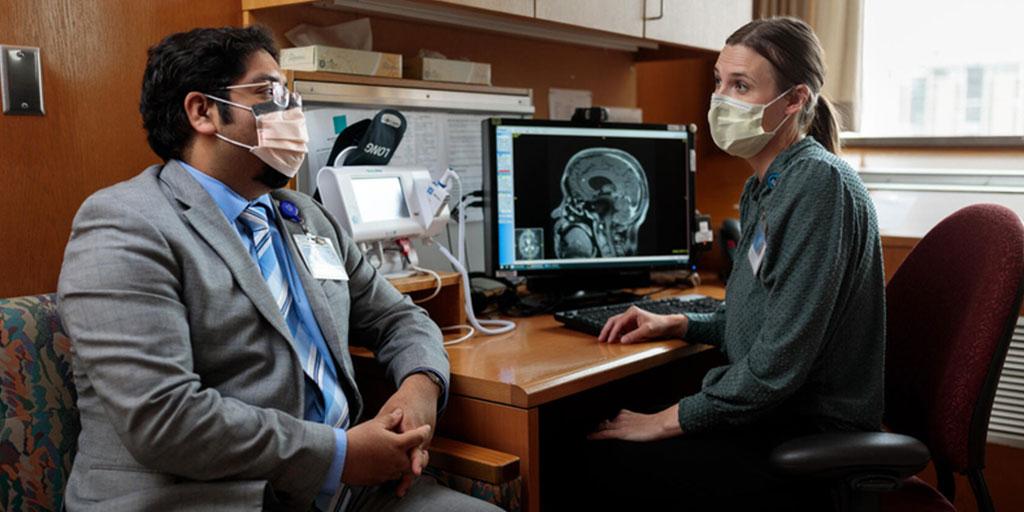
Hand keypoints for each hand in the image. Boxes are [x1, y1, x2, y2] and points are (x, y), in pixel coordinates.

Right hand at [342, 409, 430, 485]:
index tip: (425, 429)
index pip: (418, 437)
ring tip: (402, 456)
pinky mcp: (380, 479)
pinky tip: (386, 463)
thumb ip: (391, 418)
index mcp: (398, 444)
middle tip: (419, 449)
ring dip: (406, 463)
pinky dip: (393, 469)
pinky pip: (392, 475)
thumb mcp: (375, 424)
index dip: (423, 431)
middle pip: (415, 458)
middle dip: (419, 453)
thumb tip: (399, 413)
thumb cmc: (357, 439)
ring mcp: (389, 471)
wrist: (340, 458)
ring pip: (404, 469)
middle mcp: (397, 460)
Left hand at [376, 373, 440, 495]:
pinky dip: (410, 466)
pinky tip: (401, 479)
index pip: (416, 445)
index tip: (414, 470)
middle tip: (401, 487)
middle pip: (418, 458)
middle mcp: (421, 435)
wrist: (422, 393)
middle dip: (411, 473)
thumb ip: (384, 422)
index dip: (416, 459)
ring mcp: (423, 440)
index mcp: (413, 425)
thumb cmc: (405, 400)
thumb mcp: (392, 408)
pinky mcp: (422, 443)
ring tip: (400, 489)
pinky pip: (417, 457)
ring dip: (409, 474)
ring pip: (418, 460)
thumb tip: (370, 431)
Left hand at [587, 405, 683, 441]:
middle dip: (597, 425)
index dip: (604, 420)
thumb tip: (637, 427)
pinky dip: (596, 435)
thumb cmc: (656, 423)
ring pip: (603, 427)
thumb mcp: (644, 420)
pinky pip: (605, 434)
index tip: (600, 422)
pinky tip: (590, 437)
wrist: (659, 424)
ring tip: (588, 433)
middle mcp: (620, 417)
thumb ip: (637, 421)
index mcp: (626, 413)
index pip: (612, 416)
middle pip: (605, 421)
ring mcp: (620, 424)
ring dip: (595, 430)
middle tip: (590, 428)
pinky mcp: (621, 432)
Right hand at [598, 306, 687, 342]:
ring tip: (603, 339)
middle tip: (601, 339)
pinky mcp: (630, 326)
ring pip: (615, 325)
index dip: (613, 332)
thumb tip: (623, 340)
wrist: (667, 326)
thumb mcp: (647, 330)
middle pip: (613, 321)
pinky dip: (614, 334)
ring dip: (609, 332)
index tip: (610, 340)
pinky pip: (619, 329)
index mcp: (632, 312)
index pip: (619, 322)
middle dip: (606, 330)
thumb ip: (634, 335)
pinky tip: (611, 340)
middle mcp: (629, 315)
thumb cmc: (659, 324)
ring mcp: (629, 320)